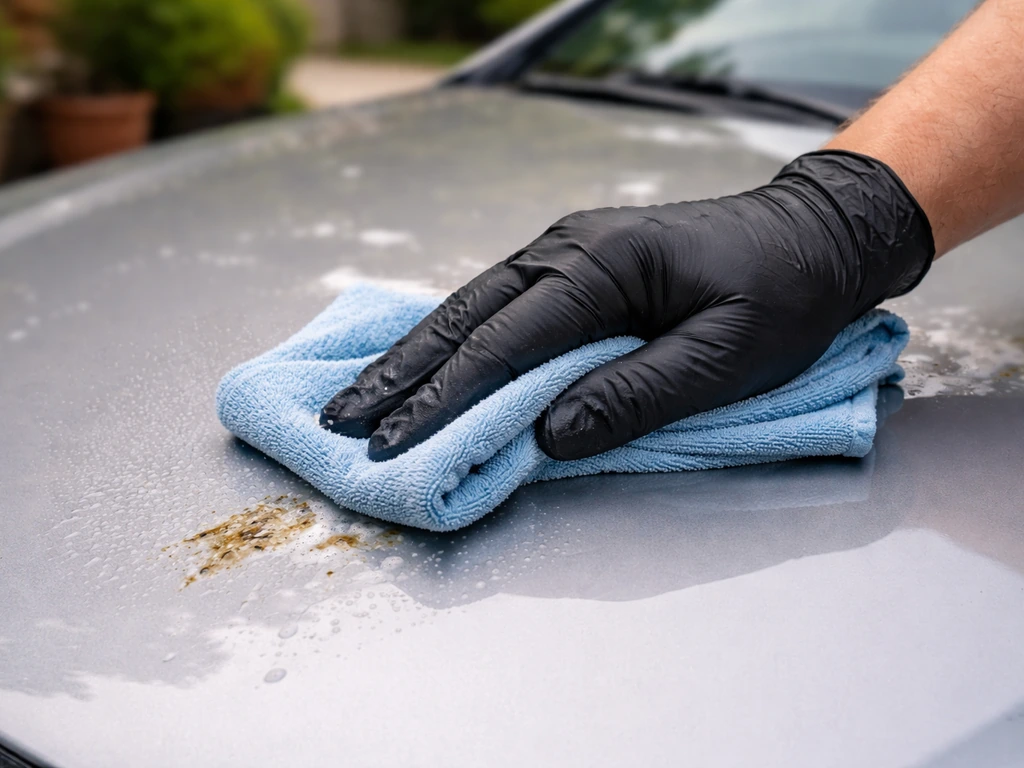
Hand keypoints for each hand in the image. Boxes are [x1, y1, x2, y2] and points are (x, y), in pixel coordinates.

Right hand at [321, 151, 932, 461]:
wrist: (813, 235)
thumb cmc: (780, 293)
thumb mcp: (725, 354)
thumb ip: (636, 392)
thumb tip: (548, 433)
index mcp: (601, 265)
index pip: (505, 342)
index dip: (445, 397)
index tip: (394, 440)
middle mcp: (567, 249)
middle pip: (466, 317)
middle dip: (402, 374)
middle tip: (344, 420)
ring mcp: (565, 252)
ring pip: (471, 307)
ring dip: (415, 356)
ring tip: (363, 396)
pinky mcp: (573, 268)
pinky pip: (498, 305)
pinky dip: (454, 340)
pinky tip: (423, 363)